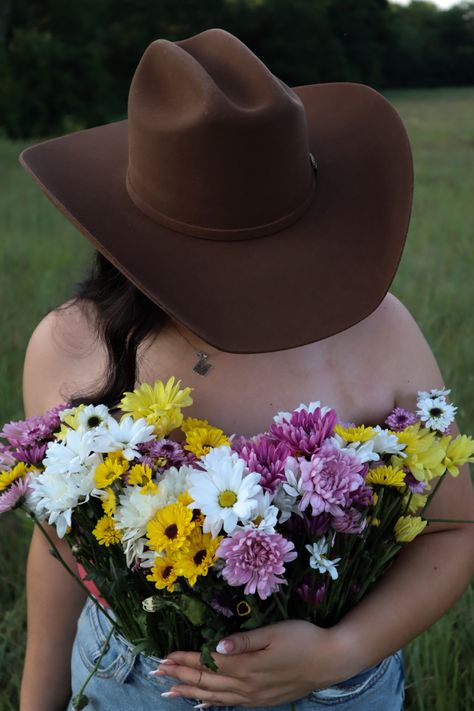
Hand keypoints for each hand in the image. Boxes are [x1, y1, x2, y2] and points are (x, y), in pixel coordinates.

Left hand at [149, 620, 351, 707]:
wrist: (330, 661)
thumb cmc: (303, 639)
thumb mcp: (274, 633)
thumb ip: (244, 640)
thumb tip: (215, 645)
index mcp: (246, 665)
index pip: (206, 663)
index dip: (184, 660)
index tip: (163, 657)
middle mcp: (246, 685)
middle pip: (206, 681)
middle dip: (179, 677)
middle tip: (156, 674)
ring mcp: (254, 696)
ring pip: (214, 696)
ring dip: (190, 692)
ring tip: (169, 692)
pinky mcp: (262, 700)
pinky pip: (229, 704)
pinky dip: (212, 703)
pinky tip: (202, 704)